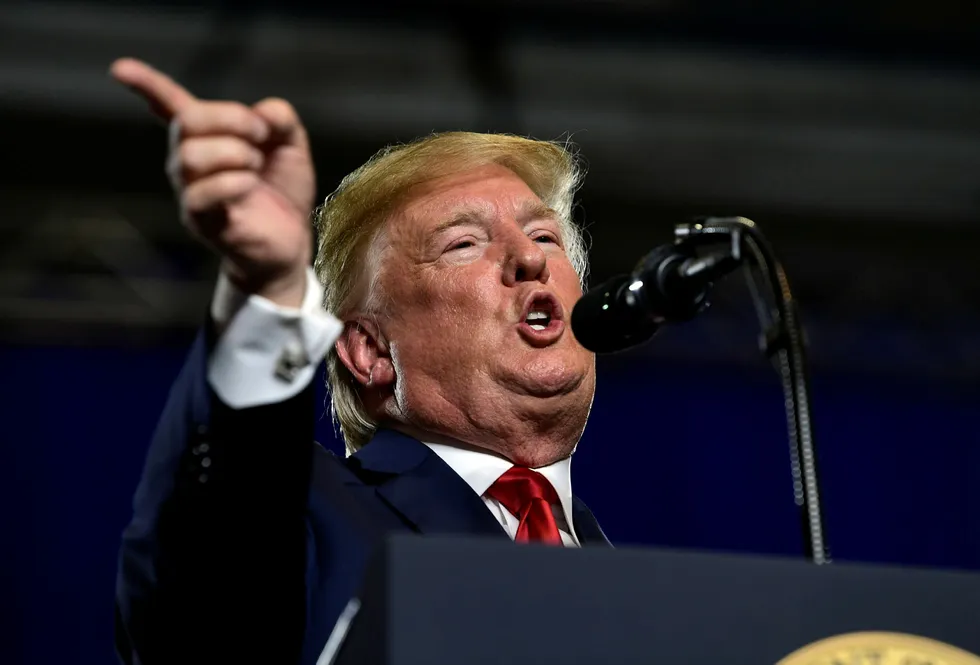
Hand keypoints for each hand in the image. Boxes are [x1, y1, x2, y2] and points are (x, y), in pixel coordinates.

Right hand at [110, 58, 314, 306]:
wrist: (291, 241)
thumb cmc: (282, 192)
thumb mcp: (291, 147)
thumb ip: (281, 120)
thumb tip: (264, 111)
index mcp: (208, 137)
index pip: (170, 106)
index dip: (147, 84)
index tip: (119, 68)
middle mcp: (188, 162)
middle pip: (186, 122)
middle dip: (230, 118)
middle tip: (261, 135)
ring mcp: (190, 191)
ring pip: (190, 156)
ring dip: (234, 153)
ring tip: (256, 166)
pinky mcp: (200, 221)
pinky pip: (200, 194)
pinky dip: (233, 182)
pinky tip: (251, 185)